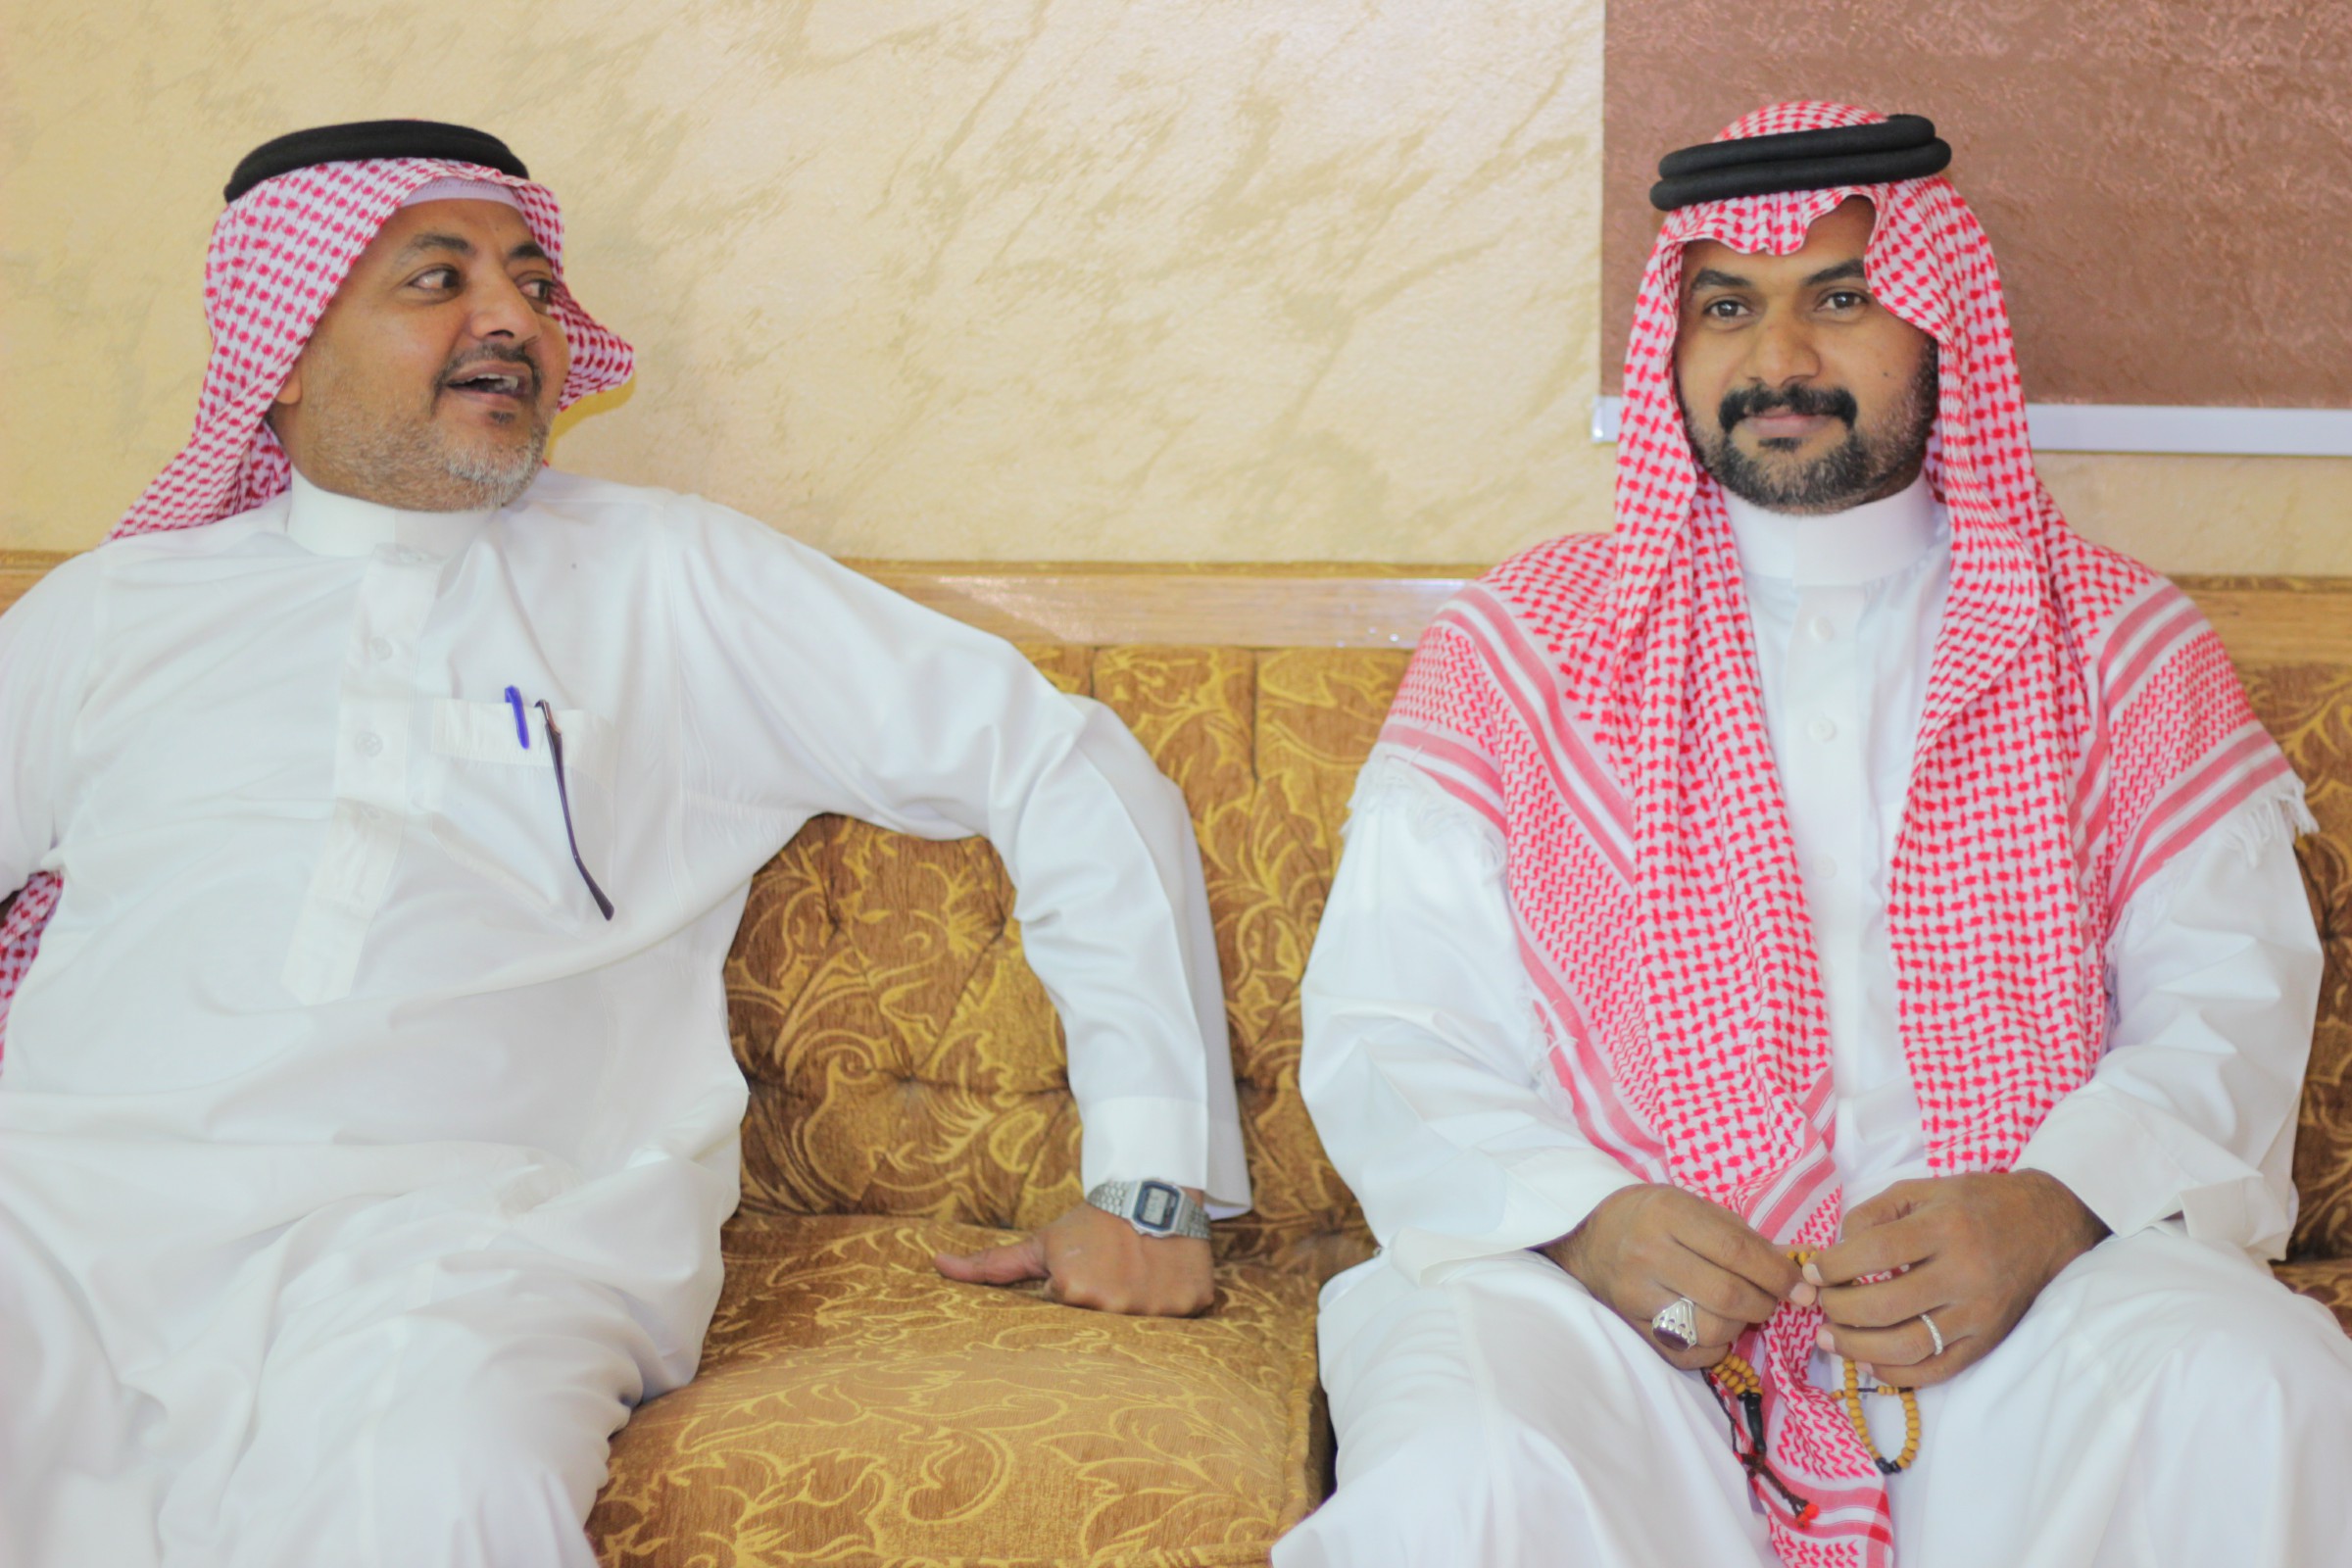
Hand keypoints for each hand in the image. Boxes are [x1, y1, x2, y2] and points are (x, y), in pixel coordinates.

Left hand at [934, 1193, 1214, 1316]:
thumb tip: (937, 1265)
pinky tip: (1167, 1274)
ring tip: (1141, 1271)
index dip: (1078, 1296)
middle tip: (1115, 1273)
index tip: (1088, 1272)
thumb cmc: (1092, 1221)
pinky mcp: (1193, 1304)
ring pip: (1145, 1324)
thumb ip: (991, 1264)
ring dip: (1142, 1302)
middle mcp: (1114, 1307)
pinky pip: (1183, 1316)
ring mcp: (1157, 1308)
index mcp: (1073, 1293)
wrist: (1153, 1185)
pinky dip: (1176, 1298)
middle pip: (1106, 1326)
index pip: (1070, 1317)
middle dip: (1108, 1303)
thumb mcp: (1042, 1243)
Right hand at [1544, 1183, 1808, 1369]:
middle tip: (1771, 1300)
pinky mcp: (1632, 1325)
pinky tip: (1714, 1329)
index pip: (1736, 1252)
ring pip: (1710, 1330)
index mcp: (1669, 1215)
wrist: (1588, 1236)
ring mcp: (1637, 1294)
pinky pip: (1687, 1354)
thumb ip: (1741, 1237)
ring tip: (1739, 1312)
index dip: (1777, 1275)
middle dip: (1764, 1304)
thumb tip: (1794, 1272)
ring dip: (1739, 1327)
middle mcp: (1649, 1254)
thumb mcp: (1693, 1206)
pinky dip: (1713, 1349)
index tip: (1801, 1288)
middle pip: (1727, 1295)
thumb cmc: (1652, 1216)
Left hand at [1810, 1171, 2107, 1386]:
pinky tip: (1867, 1362)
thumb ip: (1873, 1214)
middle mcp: (1964, 1273)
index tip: (1812, 1272)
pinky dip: (1896, 1374)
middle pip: (1887, 1305)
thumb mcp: (1922, 1189)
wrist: (2045, 1226)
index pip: (1876, 1253)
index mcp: (1945, 1227)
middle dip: (1840, 1309)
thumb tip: (1835, 1252)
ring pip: (1909, 1346)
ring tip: (1830, 1338)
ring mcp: (1977, 1313)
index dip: (1834, 1266)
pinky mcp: (1986, 1341)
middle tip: (1820, 1304)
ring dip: (1858, 1348)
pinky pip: (1937, 1370)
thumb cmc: (1974, 1204)